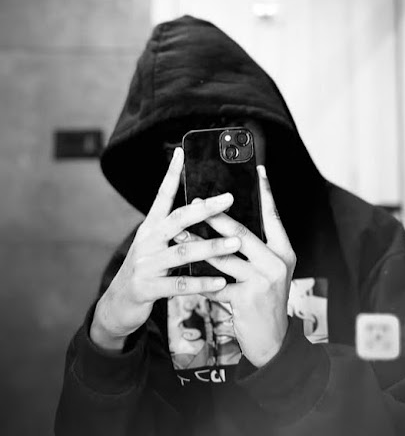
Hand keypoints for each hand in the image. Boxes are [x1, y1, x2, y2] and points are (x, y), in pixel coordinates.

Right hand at [90, 147, 241, 350]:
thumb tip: (199, 211)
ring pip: (182, 252)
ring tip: (236, 243)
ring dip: (211, 247)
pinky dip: (202, 283)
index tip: (181, 153)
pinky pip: (180, 285)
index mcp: (150, 227)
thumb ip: (174, 231)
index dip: (171, 174)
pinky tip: (222, 282)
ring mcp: (146, 264)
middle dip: (204, 209)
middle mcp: (147, 241)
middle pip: (177, 219)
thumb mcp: (155, 245)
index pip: (161, 195)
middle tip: (229, 198)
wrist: (116, 304)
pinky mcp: (148, 288)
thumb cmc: (145, 270)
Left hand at [180, 165, 296, 367]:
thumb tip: (231, 226)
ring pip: (223, 255)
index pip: (274, 216)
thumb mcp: (271, 270)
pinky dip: (199, 275)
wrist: (271, 340)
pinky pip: (215, 281)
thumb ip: (258, 249)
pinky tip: (184, 268)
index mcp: (284, 251)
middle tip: (196, 201)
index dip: (266, 193)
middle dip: (215, 216)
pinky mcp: (245, 298)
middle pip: (242, 232)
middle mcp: (277, 263)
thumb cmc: (266, 298)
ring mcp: (262, 281)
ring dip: (197, 243)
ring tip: (179, 232)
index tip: (258, 171)